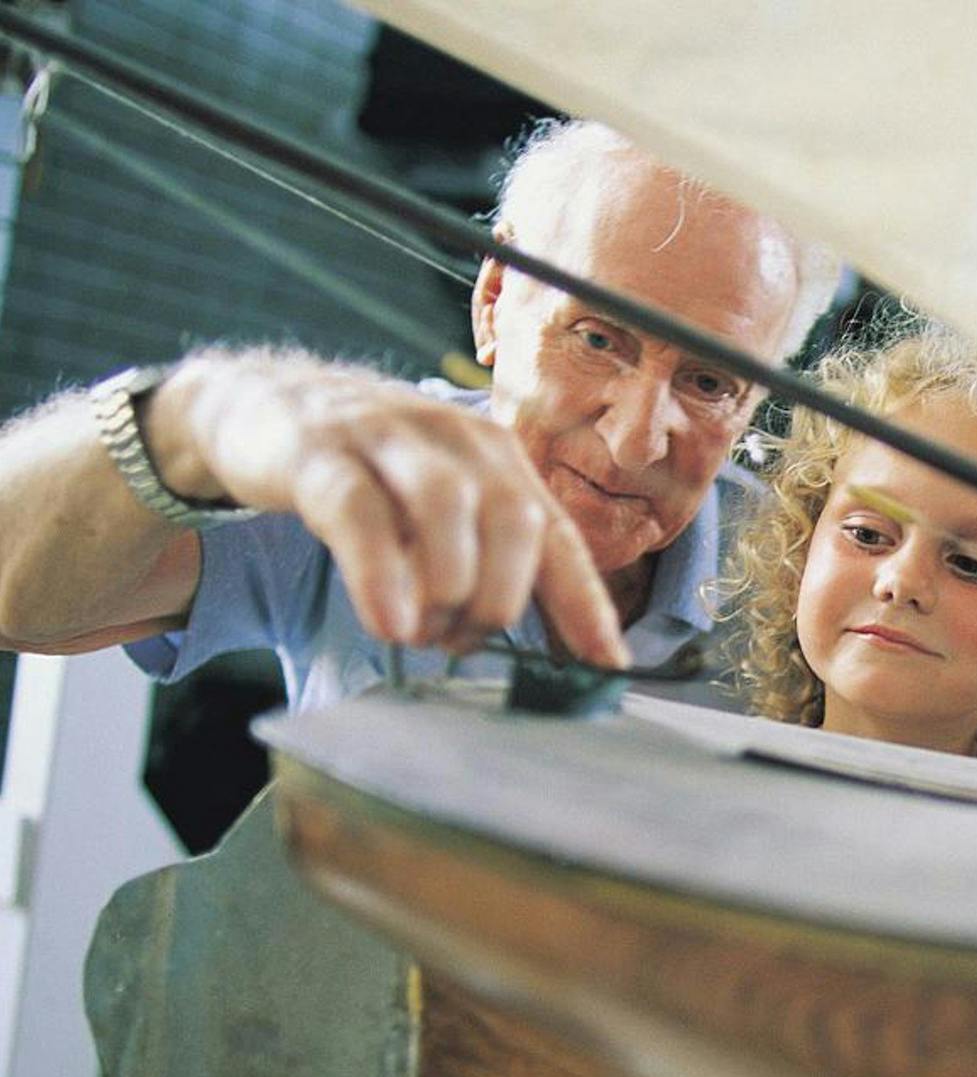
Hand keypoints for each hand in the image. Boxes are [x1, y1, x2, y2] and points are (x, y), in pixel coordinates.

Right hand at [150, 350, 628, 664]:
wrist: (260, 403)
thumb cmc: (366, 472)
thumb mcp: (437, 509)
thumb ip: (480, 563)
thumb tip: (518, 640)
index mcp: (498, 460)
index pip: (558, 536)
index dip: (585, 603)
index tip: (607, 664)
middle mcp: (456, 440)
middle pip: (514, 521)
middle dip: (500, 600)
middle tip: (460, 642)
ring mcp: (390, 438)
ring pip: (448, 509)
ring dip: (448, 589)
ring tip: (422, 634)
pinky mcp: (321, 450)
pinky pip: (360, 513)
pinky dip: (382, 575)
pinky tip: (389, 622)